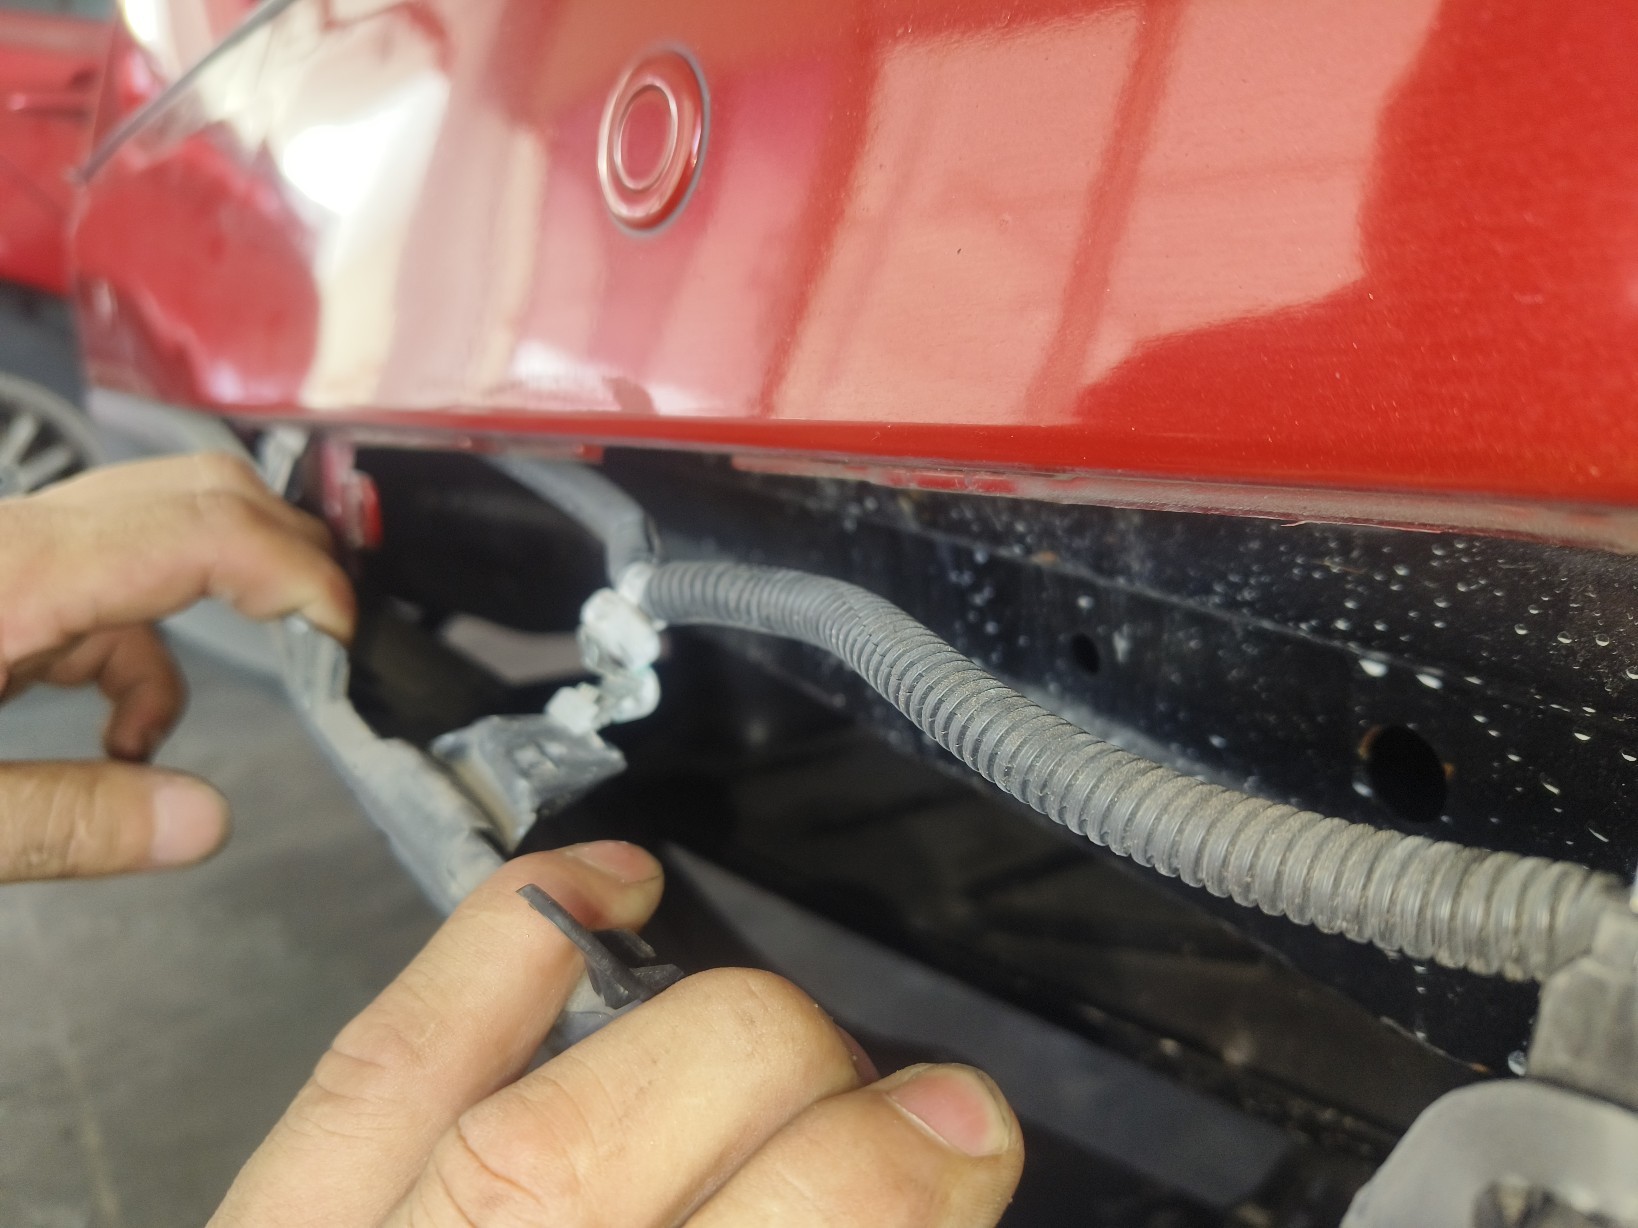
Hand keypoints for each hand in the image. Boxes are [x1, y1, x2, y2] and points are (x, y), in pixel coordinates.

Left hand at [0, 452, 353, 881]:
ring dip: (204, 623)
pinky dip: (146, 654)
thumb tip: (204, 821)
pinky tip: (122, 737)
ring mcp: (9, 552)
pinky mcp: (0, 581)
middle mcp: (15, 541)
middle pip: (196, 493)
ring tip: (191, 724)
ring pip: (156, 534)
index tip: (345, 633)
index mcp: (10, 577)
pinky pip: (108, 587)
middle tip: (326, 636)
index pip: (202, 528)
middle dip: (282, 558)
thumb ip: (63, 822)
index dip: (299, 571)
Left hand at [213, 844, 1024, 1226]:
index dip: (886, 1186)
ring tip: (784, 1020)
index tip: (966, 1134)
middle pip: (611, 1172)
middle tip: (888, 1097)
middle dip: (800, 1088)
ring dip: (689, 1035)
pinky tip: (598, 886)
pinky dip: (500, 949)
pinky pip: (388, 1060)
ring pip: (524, 1128)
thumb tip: (921, 1193)